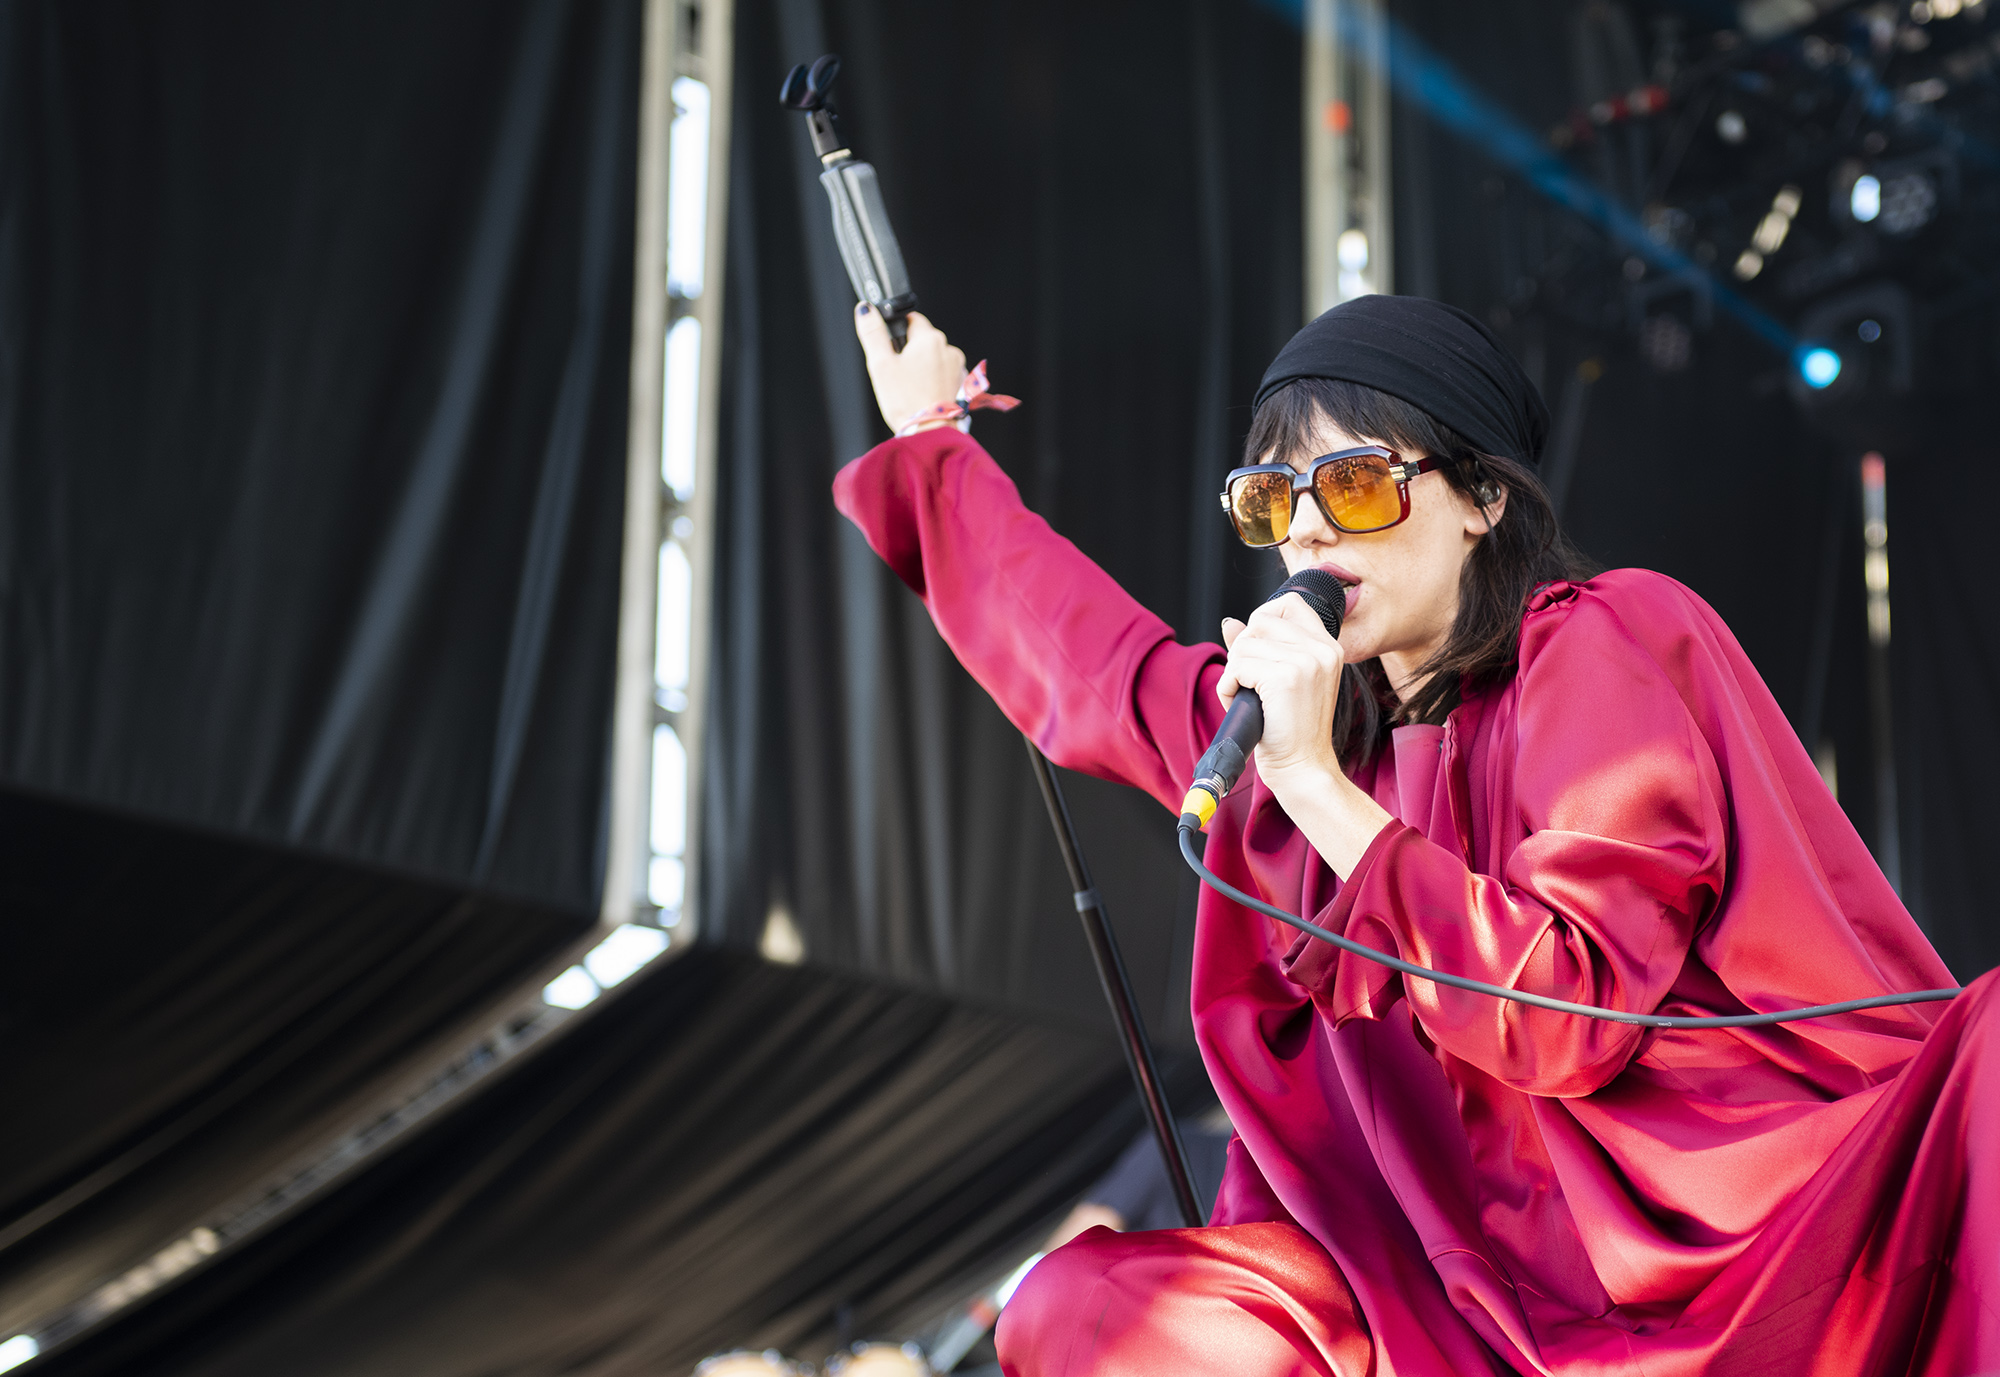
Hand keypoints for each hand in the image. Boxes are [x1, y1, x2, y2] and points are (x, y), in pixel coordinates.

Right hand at [854, 306, 964, 432]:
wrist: (930, 432)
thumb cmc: (906, 402)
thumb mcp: (880, 364)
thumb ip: (872, 333)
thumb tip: (865, 309)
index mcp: (929, 338)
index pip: (911, 319)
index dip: (896, 333)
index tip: (890, 350)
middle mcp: (948, 348)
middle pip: (922, 340)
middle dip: (908, 353)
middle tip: (897, 375)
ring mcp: (957, 366)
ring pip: (932, 358)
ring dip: (921, 367)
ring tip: (910, 388)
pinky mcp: (961, 384)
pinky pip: (942, 373)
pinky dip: (932, 380)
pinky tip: (922, 394)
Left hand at [1218, 593, 1345, 786]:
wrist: (1303, 768)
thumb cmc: (1290, 730)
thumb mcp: (1282, 681)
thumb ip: (1260, 648)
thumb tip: (1230, 623)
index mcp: (1328, 647)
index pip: (1290, 603)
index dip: (1263, 618)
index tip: (1256, 649)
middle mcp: (1321, 650)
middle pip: (1259, 621)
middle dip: (1242, 651)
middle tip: (1250, 683)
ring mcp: (1305, 662)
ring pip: (1243, 645)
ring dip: (1233, 674)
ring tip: (1249, 699)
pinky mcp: (1284, 678)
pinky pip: (1236, 667)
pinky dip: (1228, 688)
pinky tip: (1243, 706)